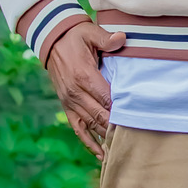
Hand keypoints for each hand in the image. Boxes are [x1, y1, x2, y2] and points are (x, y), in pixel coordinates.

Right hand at [46, 19, 125, 156]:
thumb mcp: (89, 32)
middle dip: (117, 127)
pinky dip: (89, 143)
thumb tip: (122, 38)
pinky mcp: (66, 106)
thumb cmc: (74, 36)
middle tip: (136, 137)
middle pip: (100, 115)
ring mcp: (70, 102)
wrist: (51, 40)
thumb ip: (106, 39)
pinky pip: (77, 128)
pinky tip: (101, 155)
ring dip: (105, 137)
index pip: (107, 98)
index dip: (121, 110)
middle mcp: (75, 93)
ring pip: (90, 125)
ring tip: (122, 150)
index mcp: (84, 76)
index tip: (136, 119)